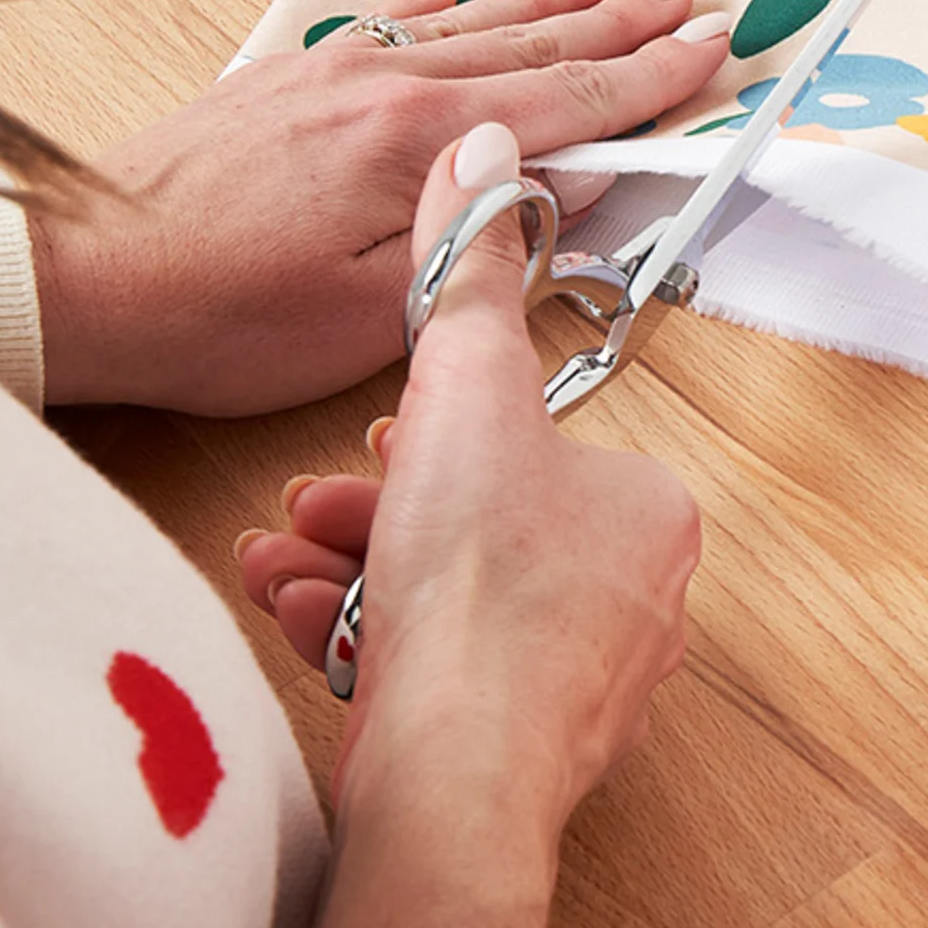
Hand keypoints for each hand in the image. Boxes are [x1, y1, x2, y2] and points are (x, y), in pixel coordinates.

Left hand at [30, 0, 732, 413]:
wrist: (82, 275)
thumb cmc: (222, 314)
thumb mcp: (381, 310)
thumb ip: (486, 238)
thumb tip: (570, 183)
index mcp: (420, 142)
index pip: (570, 103)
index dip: (650, 79)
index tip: (710, 46)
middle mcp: (383, 84)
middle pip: (533, 47)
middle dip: (621, 21)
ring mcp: (331, 70)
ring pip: (470, 23)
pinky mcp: (285, 78)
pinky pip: (394, 20)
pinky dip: (450, 1)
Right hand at [245, 121, 705, 927]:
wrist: (456, 770)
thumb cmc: (479, 586)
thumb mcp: (463, 391)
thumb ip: (467, 277)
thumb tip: (487, 158)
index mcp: (649, 511)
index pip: (532, 446)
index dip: (434, 434)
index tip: (370, 439)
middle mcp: (637, 599)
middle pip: (482, 522)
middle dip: (373, 509)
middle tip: (306, 507)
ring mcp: (584, 685)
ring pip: (448, 600)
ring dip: (348, 570)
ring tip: (279, 565)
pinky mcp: (522, 751)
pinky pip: (437, 674)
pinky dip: (362, 640)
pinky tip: (300, 622)